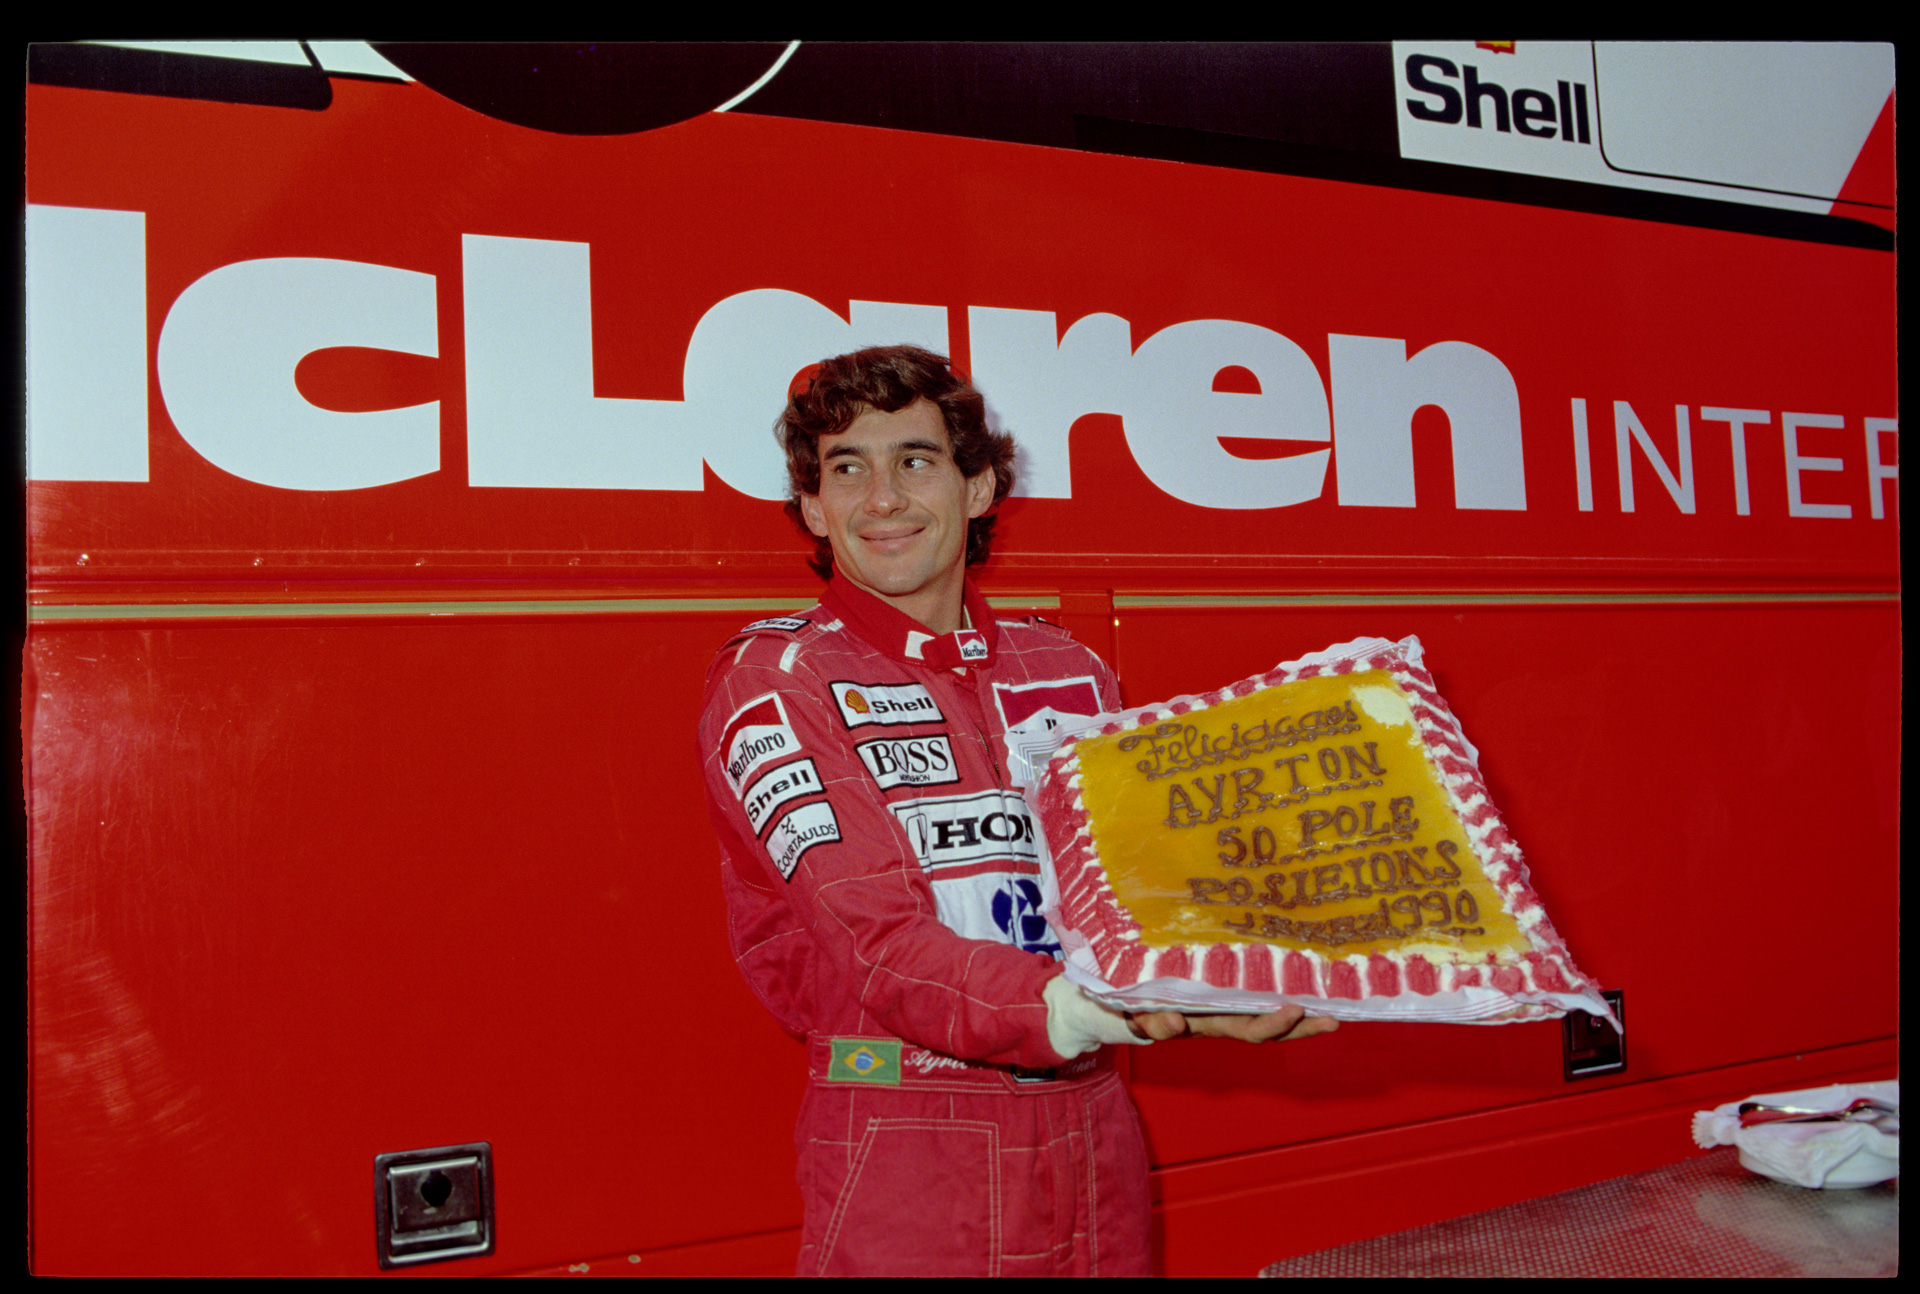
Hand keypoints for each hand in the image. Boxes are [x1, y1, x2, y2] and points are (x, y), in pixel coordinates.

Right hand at [1127, 1003, 1339, 1043]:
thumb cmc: (1147, 1013)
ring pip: (1273, 1020)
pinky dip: (1291, 1006)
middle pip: (1273, 1031)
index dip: (1275, 1024)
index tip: (1295, 1010)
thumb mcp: (1149, 1020)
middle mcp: (1231, 1021)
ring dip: (1302, 1020)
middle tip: (1333, 1021)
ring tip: (1330, 1014)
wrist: (1141, 1012)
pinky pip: (1266, 1006)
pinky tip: (1312, 998)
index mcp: (1215, 1025)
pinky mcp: (1234, 1001)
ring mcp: (1234, 1012)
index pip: (1251, 1030)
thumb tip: (1176, 1023)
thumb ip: (1158, 1024)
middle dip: (1302, 1029)